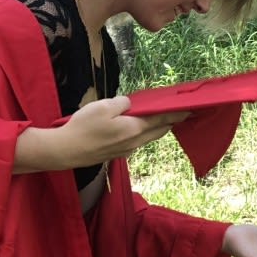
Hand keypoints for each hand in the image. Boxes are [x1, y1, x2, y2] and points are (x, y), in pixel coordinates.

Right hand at [14, 95, 188, 172]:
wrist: (65, 151)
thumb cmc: (83, 127)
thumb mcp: (103, 106)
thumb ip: (122, 103)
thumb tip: (131, 104)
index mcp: (134, 129)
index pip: (161, 119)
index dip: (176, 113)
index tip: (190, 109)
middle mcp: (134, 142)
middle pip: (159, 131)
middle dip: (171, 122)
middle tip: (182, 113)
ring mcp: (125, 149)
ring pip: (148, 137)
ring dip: (158, 128)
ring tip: (164, 119)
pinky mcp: (116, 153)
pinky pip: (137, 141)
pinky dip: (144, 132)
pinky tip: (140, 127)